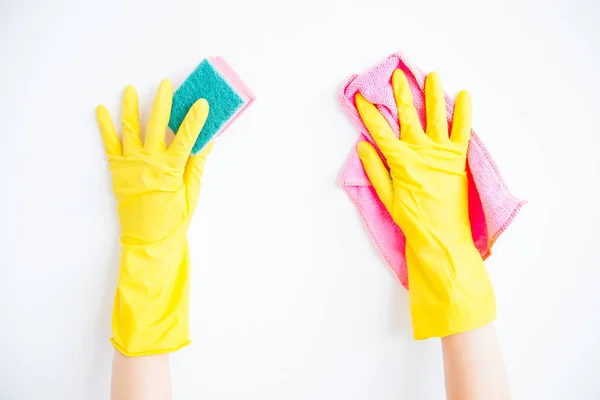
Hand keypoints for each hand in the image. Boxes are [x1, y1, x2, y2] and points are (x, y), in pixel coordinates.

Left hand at [96, 79, 212, 355]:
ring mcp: (131, 165)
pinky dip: (104, 127)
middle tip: (166, 84)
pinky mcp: (118, 171)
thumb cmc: (174, 220)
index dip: (194, 120)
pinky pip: (109, 145)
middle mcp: (150, 163)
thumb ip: (198, 166)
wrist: (148, 241)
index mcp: (172, 170)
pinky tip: (101, 110)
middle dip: (163, 103)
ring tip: (130, 89)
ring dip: (130, 108)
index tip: (202, 102)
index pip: (186, 138)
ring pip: (131, 130)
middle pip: (157, 126)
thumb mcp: (192, 195)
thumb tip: (208, 142)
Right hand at [356, 70, 494, 338]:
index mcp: (400, 161)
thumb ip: (375, 169)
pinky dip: (465, 113)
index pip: (380, 131)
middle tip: (395, 75)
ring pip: (436, 117)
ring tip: (432, 75)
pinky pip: (463, 130)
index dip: (369, 112)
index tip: (361, 97)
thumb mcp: (386, 197)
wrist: (441, 236)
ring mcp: (441, 153)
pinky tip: (465, 95)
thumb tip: (363, 146)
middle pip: (407, 116)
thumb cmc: (412, 219)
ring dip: (433, 95)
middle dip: (400, 94)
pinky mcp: (459, 158)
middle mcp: (420, 151)